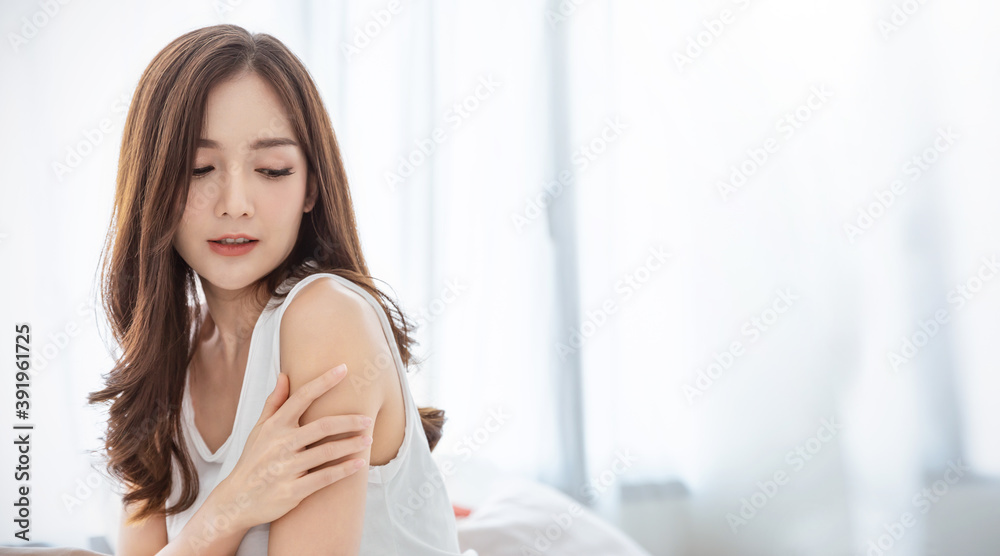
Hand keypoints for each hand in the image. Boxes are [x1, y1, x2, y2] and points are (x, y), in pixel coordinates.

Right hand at [215, 364, 371, 529]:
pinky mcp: (292, 490)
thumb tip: (284, 375)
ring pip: (327, 452)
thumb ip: (274, 403)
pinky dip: (344, 470)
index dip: (323, 382)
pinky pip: (324, 478)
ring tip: (368, 439)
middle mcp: (280, 444)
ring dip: (351, 445)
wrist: (237, 500)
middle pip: (322, 426)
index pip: (302, 397)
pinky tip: (359, 463)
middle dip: (349, 421)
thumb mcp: (259, 429)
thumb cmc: (253, 460)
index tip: (344, 369)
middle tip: (368, 419)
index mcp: (274, 426)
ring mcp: (286, 468)